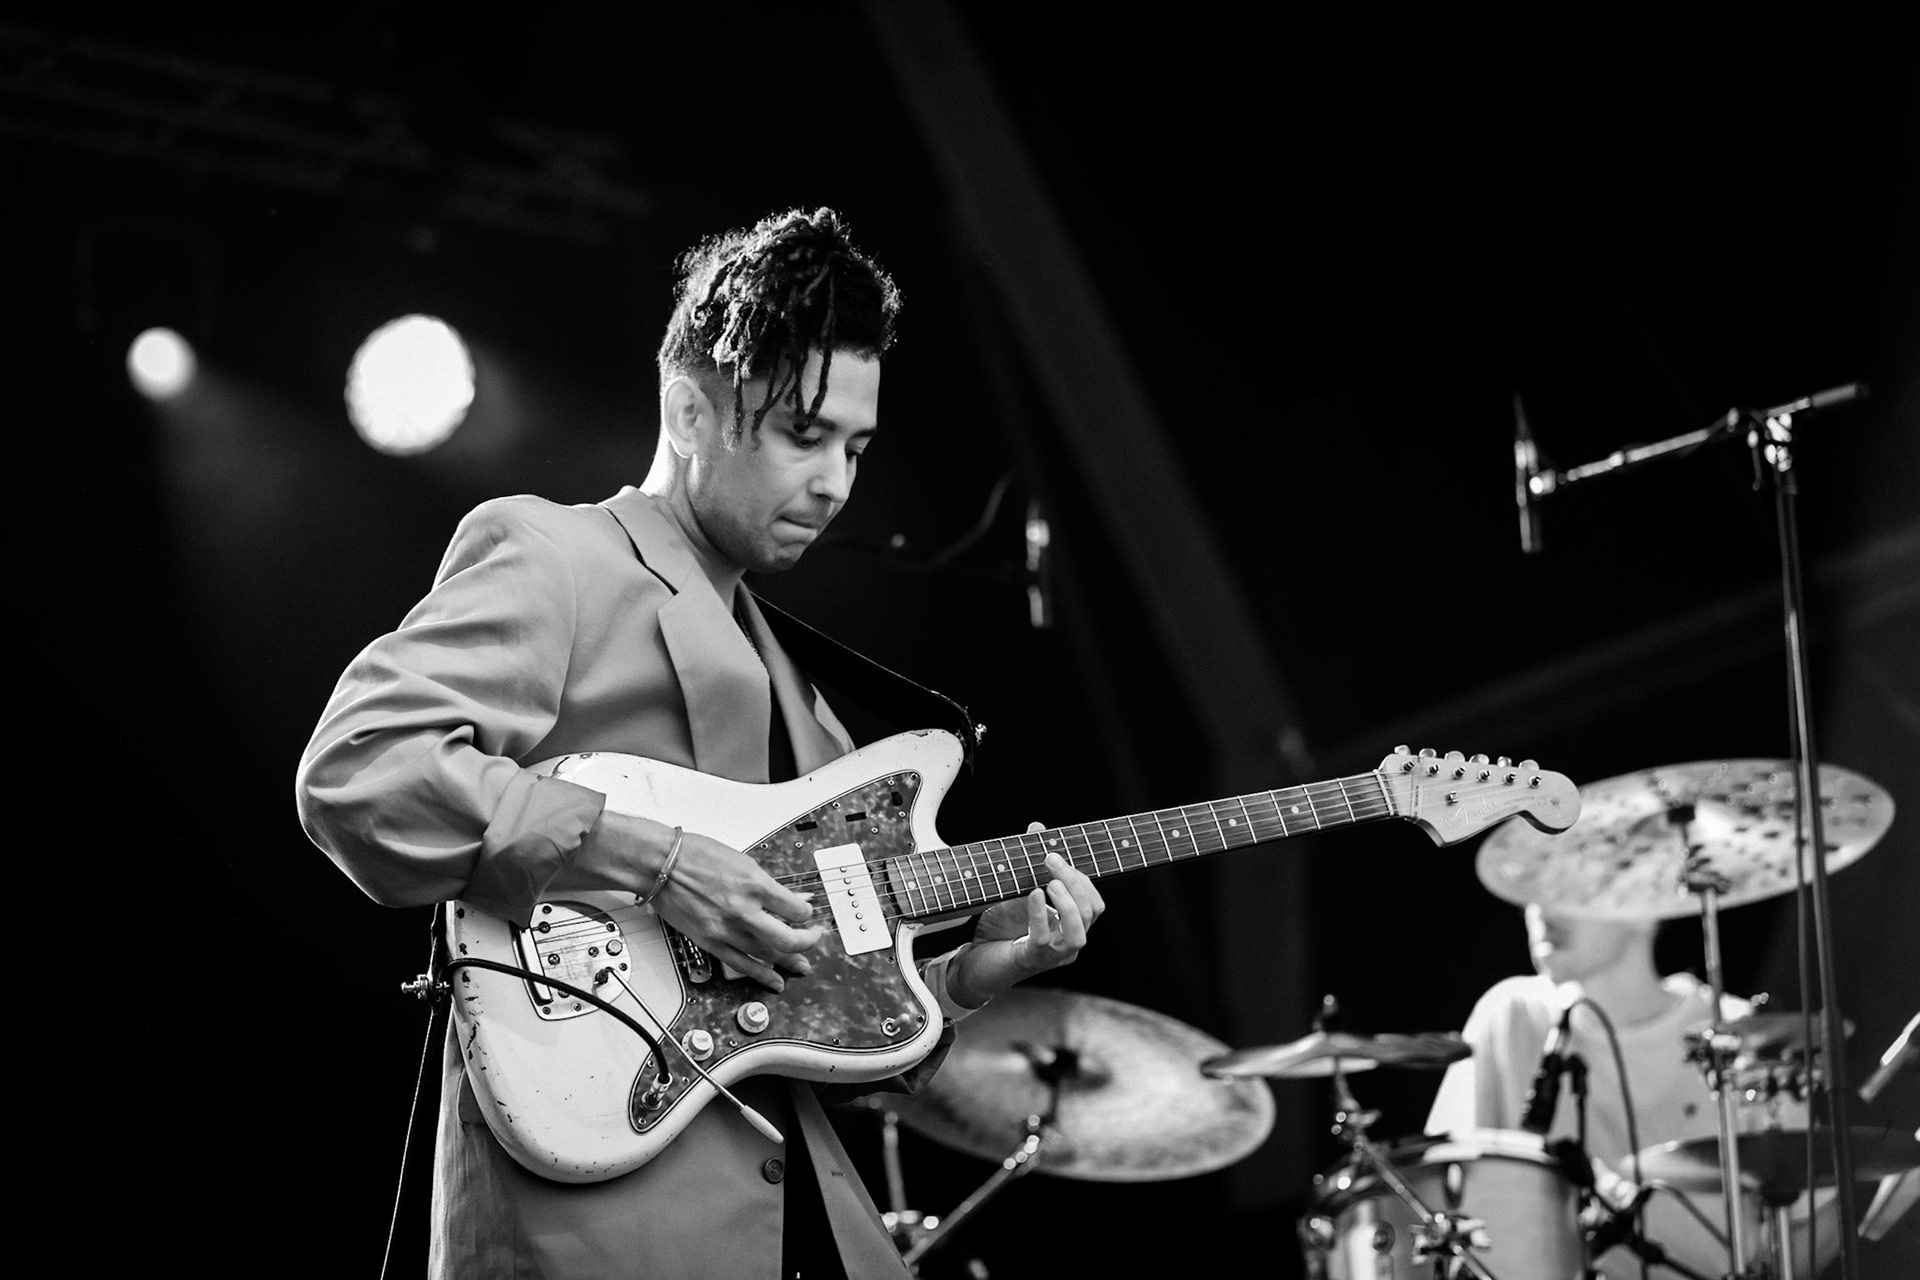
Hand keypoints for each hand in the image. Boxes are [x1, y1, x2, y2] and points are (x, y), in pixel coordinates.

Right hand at [651, 829, 824, 991]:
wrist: (660, 864)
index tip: (807, 914)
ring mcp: (726, 929)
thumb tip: (791, 898)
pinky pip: (742, 964)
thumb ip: (768, 885)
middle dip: (807, 942)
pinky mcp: (710, 942)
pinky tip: (774, 979)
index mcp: (754, 885)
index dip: (807, 914)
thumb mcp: (742, 862)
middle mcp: (743, 910)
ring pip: (768, 956)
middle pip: (788, 939)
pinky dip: (761, 975)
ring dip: (788, 962)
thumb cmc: (695, 855)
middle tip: (812, 939)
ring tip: (799, 965)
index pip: (796, 910)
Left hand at [953, 826, 1104, 1005]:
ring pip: (1078, 934)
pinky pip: (1044, 940)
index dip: (1081, 878)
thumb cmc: (999, 930)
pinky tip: (1033, 894)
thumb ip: (1030, 863)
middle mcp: (1067, 945)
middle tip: (1050, 858)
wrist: (973, 965)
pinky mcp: (1030, 961)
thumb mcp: (1016, 891)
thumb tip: (1037, 827)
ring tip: (1050, 882)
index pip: (1094, 903)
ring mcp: (1051, 957)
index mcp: (1070, 928)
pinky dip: (1040, 914)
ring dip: (1068, 904)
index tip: (1058, 855)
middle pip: (1090, 913)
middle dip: (1074, 882)